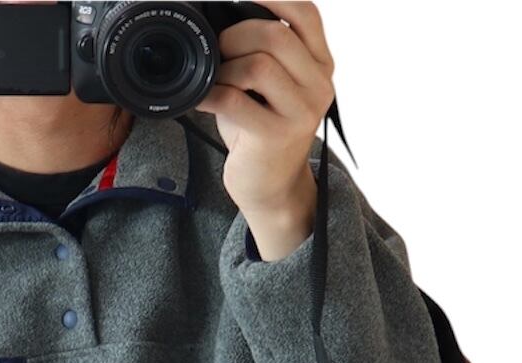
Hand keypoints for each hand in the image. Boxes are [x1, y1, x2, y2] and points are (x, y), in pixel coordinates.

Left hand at [194, 1, 335, 258]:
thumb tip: (223, 15)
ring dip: (225, 67)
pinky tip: (201, 99)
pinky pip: (235, 101)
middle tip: (218, 51)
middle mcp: (319, 86)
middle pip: (276, 34)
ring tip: (215, 80)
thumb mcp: (272, 86)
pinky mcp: (276, 136)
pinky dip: (211, 95)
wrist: (270, 186)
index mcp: (321, 65)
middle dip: (237, 35)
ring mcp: (301, 112)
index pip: (306, 14)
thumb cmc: (262, 130)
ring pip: (258, 65)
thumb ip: (263, 51)